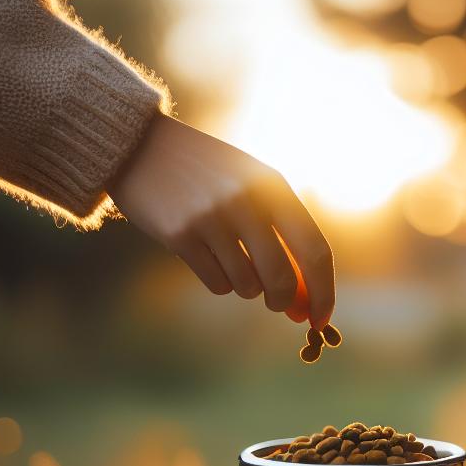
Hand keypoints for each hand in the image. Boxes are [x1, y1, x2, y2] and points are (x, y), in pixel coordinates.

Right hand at [109, 115, 334, 326]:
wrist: (141, 146)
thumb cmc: (209, 173)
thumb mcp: (252, 185)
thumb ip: (282, 234)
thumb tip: (305, 301)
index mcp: (273, 185)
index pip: (314, 249)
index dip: (324, 291)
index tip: (321, 319)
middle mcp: (246, 201)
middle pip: (282, 278)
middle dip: (284, 301)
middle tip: (280, 306)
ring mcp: (211, 218)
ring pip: (248, 285)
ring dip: (247, 287)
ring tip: (233, 262)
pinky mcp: (180, 236)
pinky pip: (218, 283)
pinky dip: (221, 282)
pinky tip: (209, 258)